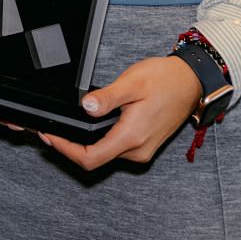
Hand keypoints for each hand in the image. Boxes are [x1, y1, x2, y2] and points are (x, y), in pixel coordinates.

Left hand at [37, 55, 201, 170]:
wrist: (191, 82)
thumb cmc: (166, 80)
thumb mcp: (132, 83)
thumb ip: (107, 97)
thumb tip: (86, 106)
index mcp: (132, 137)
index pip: (90, 158)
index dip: (65, 150)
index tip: (49, 136)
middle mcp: (137, 150)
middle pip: (94, 159)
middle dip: (70, 147)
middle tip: (51, 128)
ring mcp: (141, 150)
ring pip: (104, 155)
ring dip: (83, 144)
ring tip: (66, 126)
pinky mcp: (143, 145)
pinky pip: (115, 149)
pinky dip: (97, 141)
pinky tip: (88, 126)